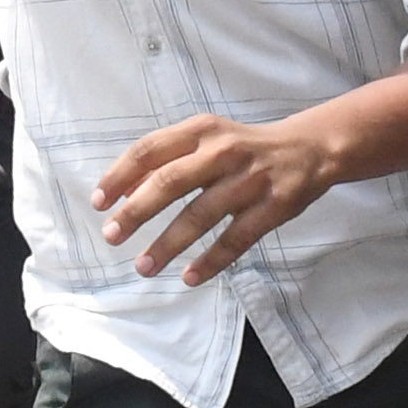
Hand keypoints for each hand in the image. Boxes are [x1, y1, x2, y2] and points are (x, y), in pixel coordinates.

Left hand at [93, 113, 339, 283]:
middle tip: (111, 236)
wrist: (309, 149)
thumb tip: (122, 190)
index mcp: (200, 131)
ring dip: (168, 244)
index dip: (119, 177)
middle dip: (135, 212)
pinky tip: (190, 277)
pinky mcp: (273, 207)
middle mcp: (222, 152)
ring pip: (200, 215)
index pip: (148, 151)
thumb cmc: (242, 147)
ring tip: (143, 267)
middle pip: (169, 182)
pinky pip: (236, 238)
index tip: (98, 203)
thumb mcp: (206, 139)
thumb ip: (167, 158)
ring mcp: (249, 180)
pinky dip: (211, 260)